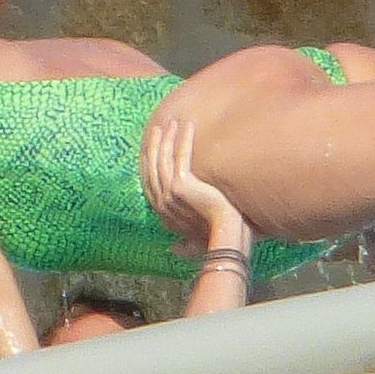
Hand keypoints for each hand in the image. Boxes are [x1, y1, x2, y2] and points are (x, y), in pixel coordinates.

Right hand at [144, 119, 242, 253]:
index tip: (154, 146)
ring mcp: (169, 193)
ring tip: (172, 122)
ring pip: (164, 158)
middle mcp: (161, 201)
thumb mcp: (194, 240)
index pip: (149, 180)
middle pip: (153, 166)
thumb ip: (183, 245)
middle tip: (159, 128)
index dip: (150, 161)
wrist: (225, 235)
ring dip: (167, 138)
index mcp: (162, 210)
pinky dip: (183, 140)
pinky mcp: (181, 184)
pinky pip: (180, 156)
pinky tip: (187, 126)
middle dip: (155, 145)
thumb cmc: (213, 239)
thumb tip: (174, 251)